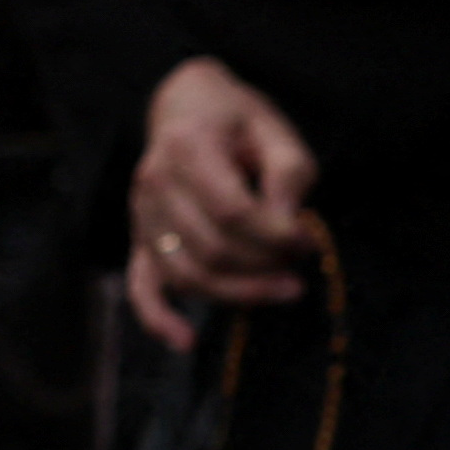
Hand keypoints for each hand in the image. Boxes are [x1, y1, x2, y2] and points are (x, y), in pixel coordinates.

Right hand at [123, 54, 321, 348]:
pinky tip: (184, 341)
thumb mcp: (275, 130)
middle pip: (212, 248)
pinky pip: (141, 286)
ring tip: (283, 288)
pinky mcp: (140, 238)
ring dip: (240, 293)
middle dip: (267, 265)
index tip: (309, 238)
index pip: (232, 211)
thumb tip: (287, 226)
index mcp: (186, 145)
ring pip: (188, 275)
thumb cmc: (237, 120)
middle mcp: (154, 181)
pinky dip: (158, 319)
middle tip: (301, 260)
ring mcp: (142, 214)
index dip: (277, 235)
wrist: (187, 107)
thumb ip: (288, 174)